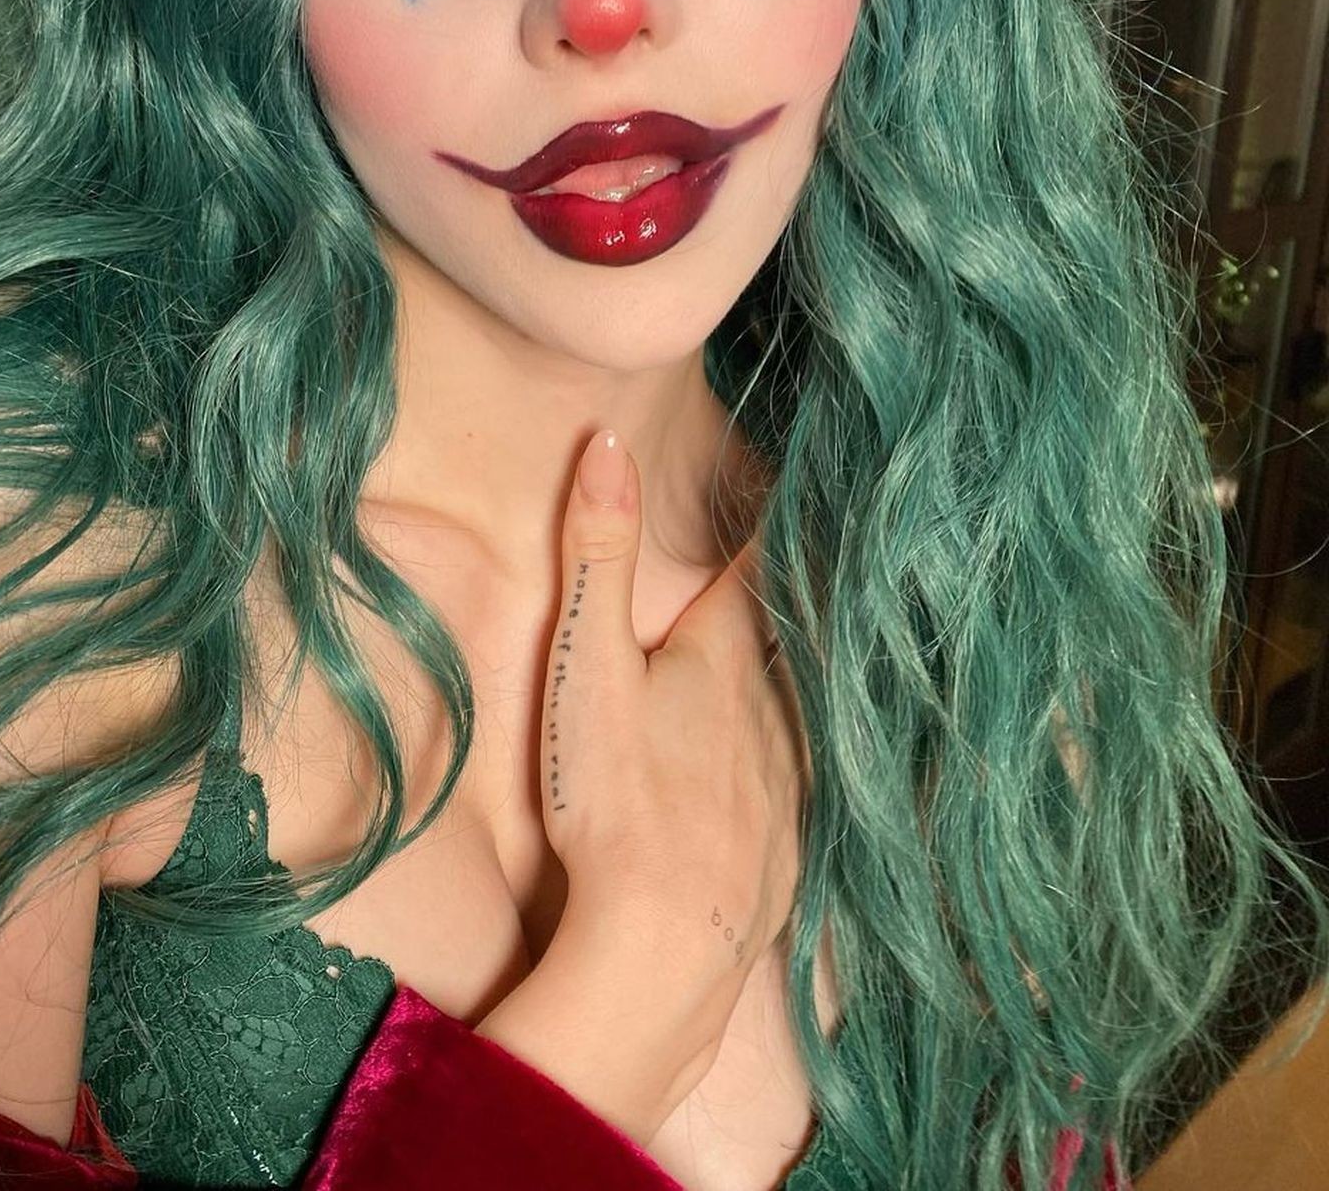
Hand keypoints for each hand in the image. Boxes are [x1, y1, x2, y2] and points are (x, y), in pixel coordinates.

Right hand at [539, 428, 805, 993]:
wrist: (665, 947)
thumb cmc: (614, 800)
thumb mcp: (587, 666)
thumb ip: (598, 555)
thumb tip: (609, 441)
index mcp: (721, 658)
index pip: (755, 568)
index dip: (769, 526)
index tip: (798, 487)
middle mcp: (772, 711)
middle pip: (783, 639)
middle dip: (781, 604)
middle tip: (797, 564)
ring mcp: (788, 783)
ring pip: (800, 710)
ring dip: (792, 680)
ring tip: (799, 656)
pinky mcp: (790, 848)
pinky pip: (803, 781)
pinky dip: (797, 758)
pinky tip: (788, 773)